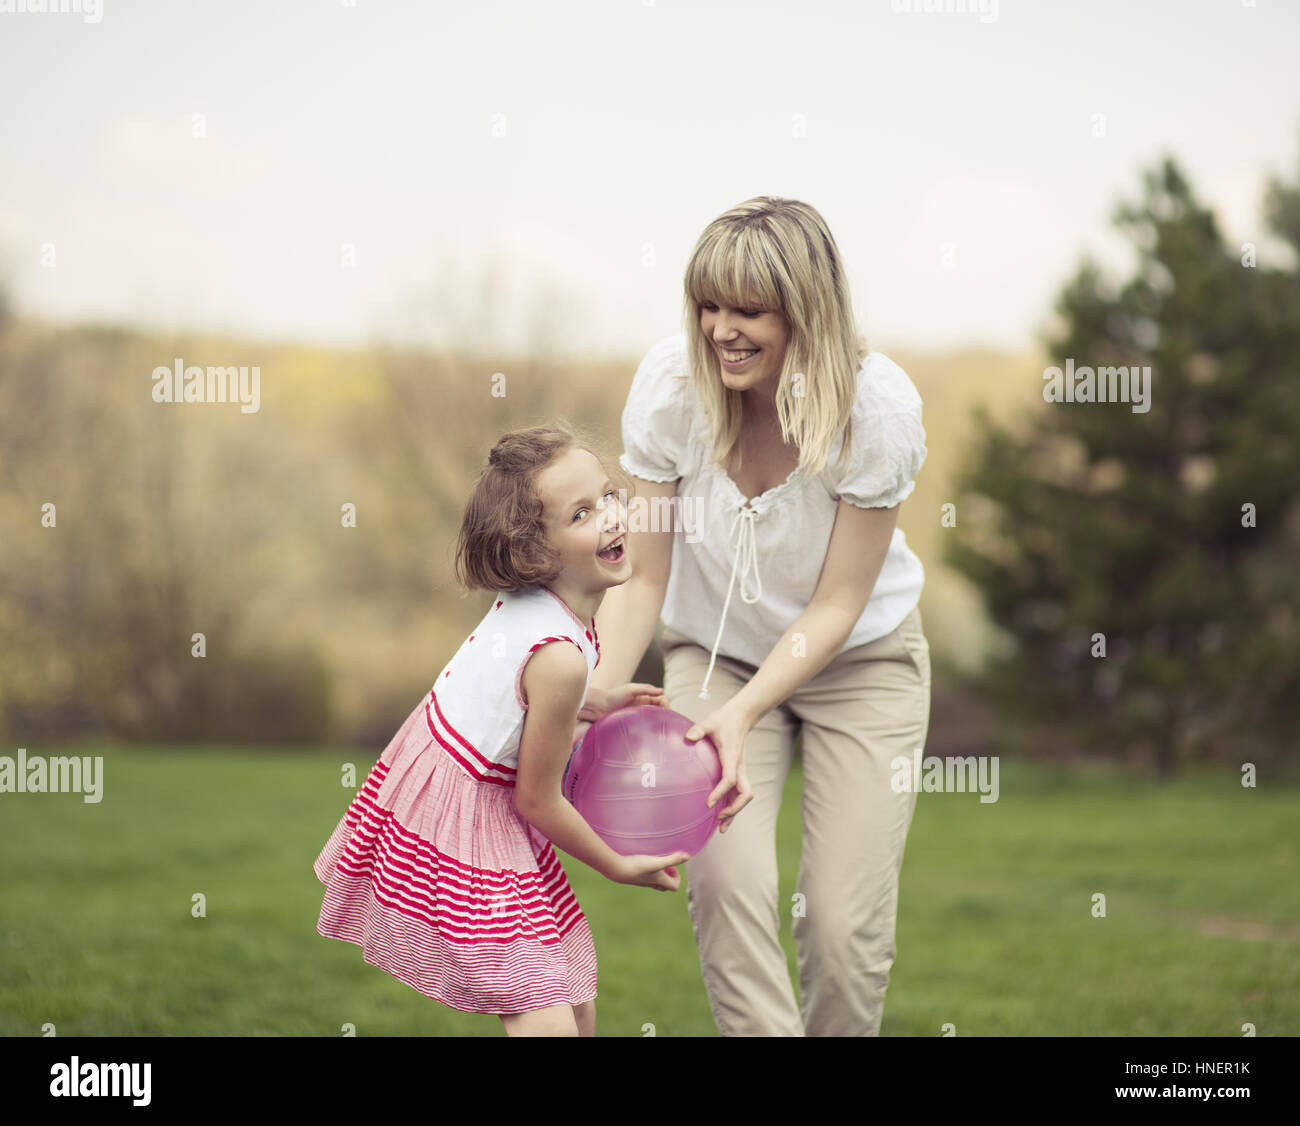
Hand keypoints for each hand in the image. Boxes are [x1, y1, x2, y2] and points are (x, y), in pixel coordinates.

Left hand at [572, 683, 670, 750]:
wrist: (599, 707)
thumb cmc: (614, 695)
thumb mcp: (631, 689)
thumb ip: (646, 689)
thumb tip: (662, 691)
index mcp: (645, 697)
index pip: (661, 700)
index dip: (667, 705)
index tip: (669, 711)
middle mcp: (643, 707)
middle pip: (660, 711)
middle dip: (667, 716)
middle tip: (670, 723)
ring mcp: (638, 717)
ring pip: (654, 721)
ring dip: (659, 724)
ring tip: (664, 731)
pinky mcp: (633, 725)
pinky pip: (645, 728)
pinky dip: (650, 731)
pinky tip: (652, 735)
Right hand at [608, 850, 691, 891]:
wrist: (617, 870)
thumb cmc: (639, 867)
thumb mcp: (657, 862)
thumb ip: (673, 859)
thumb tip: (688, 856)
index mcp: (660, 881)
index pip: (674, 886)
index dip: (677, 877)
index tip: (671, 866)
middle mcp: (652, 883)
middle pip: (665, 885)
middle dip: (668, 874)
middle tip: (664, 862)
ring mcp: (643, 880)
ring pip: (655, 880)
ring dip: (658, 871)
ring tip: (654, 859)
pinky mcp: (635, 876)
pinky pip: (646, 876)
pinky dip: (649, 869)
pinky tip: (643, 858)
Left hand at [683, 702, 754, 834]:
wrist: (740, 717)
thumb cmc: (723, 721)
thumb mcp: (710, 722)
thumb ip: (699, 730)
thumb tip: (688, 737)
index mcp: (732, 758)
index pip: (730, 780)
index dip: (720, 793)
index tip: (708, 803)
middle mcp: (739, 767)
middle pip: (744, 794)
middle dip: (734, 809)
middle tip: (718, 819)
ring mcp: (740, 771)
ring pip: (743, 797)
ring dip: (735, 812)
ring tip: (721, 827)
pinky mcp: (738, 772)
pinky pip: (738, 793)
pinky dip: (733, 806)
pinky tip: (721, 815)